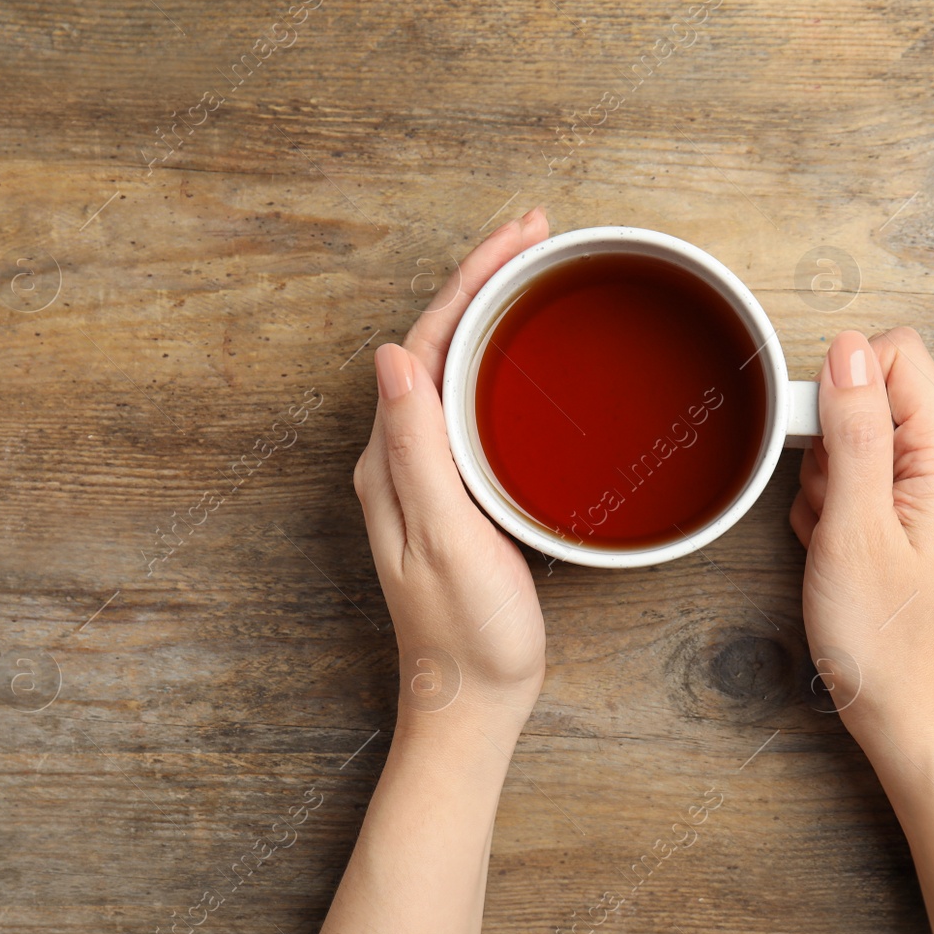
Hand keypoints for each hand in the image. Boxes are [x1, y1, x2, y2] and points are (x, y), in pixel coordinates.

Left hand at [353, 208, 551, 723]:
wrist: (472, 699)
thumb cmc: (467, 632)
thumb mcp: (445, 538)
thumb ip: (419, 451)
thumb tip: (394, 356)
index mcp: (393, 458)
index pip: (428, 341)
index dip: (473, 279)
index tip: (519, 236)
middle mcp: (402, 457)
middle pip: (441, 341)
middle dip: (487, 279)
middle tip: (539, 234)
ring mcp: (430, 474)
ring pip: (460, 367)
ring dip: (495, 312)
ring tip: (538, 271)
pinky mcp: (460, 492)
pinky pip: (476, 403)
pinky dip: (505, 361)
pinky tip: (532, 357)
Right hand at [791, 328, 933, 749]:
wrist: (902, 708)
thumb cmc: (884, 637)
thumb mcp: (856, 528)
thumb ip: (855, 432)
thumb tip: (847, 350)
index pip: (895, 354)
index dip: (843, 385)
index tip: (824, 445)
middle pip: (869, 393)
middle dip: (828, 441)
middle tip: (834, 507)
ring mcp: (926, 488)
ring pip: (850, 437)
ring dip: (823, 481)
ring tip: (835, 537)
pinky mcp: (903, 512)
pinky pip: (849, 477)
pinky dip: (828, 508)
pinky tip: (835, 550)